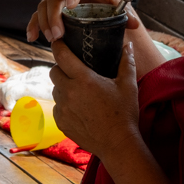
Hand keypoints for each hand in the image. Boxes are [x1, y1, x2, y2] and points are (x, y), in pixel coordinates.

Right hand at [27, 0, 143, 42]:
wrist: (102, 4)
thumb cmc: (110, 2)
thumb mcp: (120, 6)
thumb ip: (127, 14)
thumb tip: (134, 23)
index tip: (70, 5)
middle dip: (54, 15)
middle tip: (58, 34)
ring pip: (44, 5)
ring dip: (45, 22)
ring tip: (52, 39)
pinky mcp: (50, 8)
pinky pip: (37, 14)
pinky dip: (34, 25)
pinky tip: (32, 37)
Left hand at [49, 41, 140, 156]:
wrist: (117, 144)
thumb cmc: (124, 113)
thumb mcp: (128, 85)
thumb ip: (127, 62)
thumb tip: (129, 46)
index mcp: (84, 79)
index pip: (62, 56)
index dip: (58, 46)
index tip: (58, 40)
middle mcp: (69, 92)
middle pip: (54, 72)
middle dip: (61, 68)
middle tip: (74, 70)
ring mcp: (62, 109)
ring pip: (56, 90)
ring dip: (64, 87)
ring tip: (80, 91)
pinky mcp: (61, 122)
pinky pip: (58, 107)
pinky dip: (65, 105)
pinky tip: (80, 108)